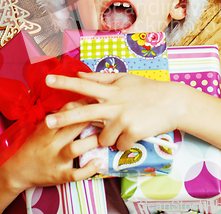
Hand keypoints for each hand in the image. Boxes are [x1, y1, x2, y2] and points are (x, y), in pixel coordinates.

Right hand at [1, 100, 101, 191]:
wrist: (17, 171)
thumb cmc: (32, 145)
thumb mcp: (40, 128)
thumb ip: (57, 118)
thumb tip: (78, 101)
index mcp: (46, 129)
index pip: (66, 111)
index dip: (83, 103)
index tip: (96, 98)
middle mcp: (52, 143)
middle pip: (73, 126)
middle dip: (92, 118)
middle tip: (107, 114)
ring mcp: (56, 160)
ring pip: (76, 148)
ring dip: (92, 142)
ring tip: (104, 138)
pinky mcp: (60, 176)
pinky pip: (76, 174)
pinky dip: (89, 169)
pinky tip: (99, 162)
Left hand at [45, 72, 178, 150]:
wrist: (172, 103)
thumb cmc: (147, 90)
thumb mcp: (124, 79)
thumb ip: (100, 78)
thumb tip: (79, 75)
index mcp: (111, 90)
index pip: (83, 86)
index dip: (65, 83)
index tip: (48, 80)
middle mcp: (114, 105)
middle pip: (83, 113)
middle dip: (64, 118)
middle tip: (47, 123)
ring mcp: (123, 120)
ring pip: (103, 138)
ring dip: (109, 137)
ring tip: (123, 128)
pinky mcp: (133, 133)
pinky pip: (119, 146)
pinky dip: (124, 143)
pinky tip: (134, 133)